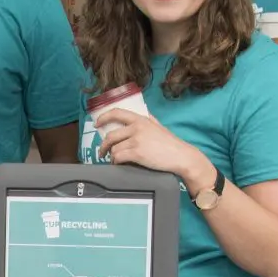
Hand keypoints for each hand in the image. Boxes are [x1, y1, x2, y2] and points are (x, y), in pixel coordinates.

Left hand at [96, 112, 211, 188]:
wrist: (181, 156)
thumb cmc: (171, 143)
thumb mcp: (158, 125)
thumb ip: (147, 119)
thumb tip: (140, 113)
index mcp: (141, 119)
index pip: (116, 112)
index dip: (103, 117)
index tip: (97, 124)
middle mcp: (137, 128)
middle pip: (110, 135)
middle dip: (103, 145)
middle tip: (101, 151)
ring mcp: (136, 140)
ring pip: (114, 148)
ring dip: (111, 156)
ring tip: (114, 160)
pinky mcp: (137, 153)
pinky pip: (118, 157)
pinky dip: (116, 162)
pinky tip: (119, 164)